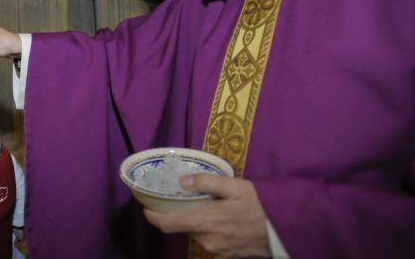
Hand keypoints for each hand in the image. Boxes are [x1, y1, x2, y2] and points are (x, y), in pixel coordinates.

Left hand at [143, 174, 269, 257]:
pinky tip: (219, 220)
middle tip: (181, 199)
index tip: (146, 208)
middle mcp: (207, 240)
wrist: (286, 231)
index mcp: (207, 222)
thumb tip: (182, 182)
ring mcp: (216, 251)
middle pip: (182, 228)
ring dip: (196, 222)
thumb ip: (208, 184)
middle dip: (179, 215)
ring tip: (205, 207)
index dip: (153, 217)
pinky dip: (208, 231)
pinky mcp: (226, 256)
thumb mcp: (237, 187)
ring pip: (196, 234)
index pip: (168, 224)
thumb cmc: (261, 206)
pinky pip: (209, 242)